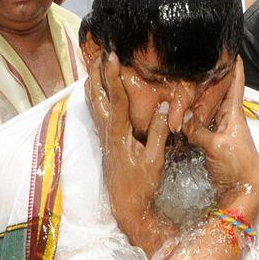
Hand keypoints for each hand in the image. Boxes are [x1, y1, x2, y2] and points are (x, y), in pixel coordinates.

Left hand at [87, 52, 175, 255]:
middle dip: (97, 74)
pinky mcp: (107, 142)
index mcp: (119, 133)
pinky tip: (96, 93)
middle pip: (98, 96)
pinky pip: (97, 113)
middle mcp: (107, 132)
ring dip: (94, 84)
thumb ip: (159, 132)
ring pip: (94, 104)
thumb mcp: (155, 159)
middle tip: (96, 52)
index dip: (114, 76)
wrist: (128, 206)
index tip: (112, 57)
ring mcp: (105, 137)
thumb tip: (165, 106)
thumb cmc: (142, 185)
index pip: (115, 98)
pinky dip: (96, 98)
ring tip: (93, 65)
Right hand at [182, 58, 258, 218]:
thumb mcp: (217, 146)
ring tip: (182, 86)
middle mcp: (228, 119)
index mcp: (234, 114)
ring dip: (197, 100)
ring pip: (207, 109)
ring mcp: (220, 132)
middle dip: (208, 79)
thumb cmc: (237, 165)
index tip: (229, 46)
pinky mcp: (211, 144)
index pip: (236, 83)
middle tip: (194, 64)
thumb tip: (181, 120)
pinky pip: (199, 126)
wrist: (244, 191)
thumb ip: (198, 131)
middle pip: (218, 93)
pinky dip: (190, 120)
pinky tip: (178, 117)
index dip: (234, 64)